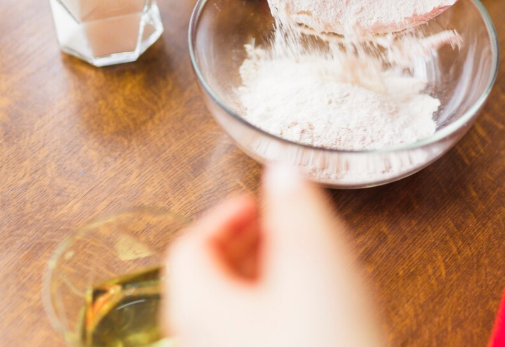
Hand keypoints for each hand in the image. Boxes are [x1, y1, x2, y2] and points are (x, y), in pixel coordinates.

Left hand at [163, 165, 386, 346]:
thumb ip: (296, 208)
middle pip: (206, 281)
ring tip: (299, 258)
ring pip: (230, 311)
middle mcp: (203, 342)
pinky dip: (274, 308)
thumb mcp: (315, 262)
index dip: (223, 215)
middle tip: (277, 224)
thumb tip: (283, 174)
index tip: (256, 202)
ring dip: (260, 275)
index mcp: (200, 309)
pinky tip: (312, 305)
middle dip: (243, 242)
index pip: (189, 248)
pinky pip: (252, 335)